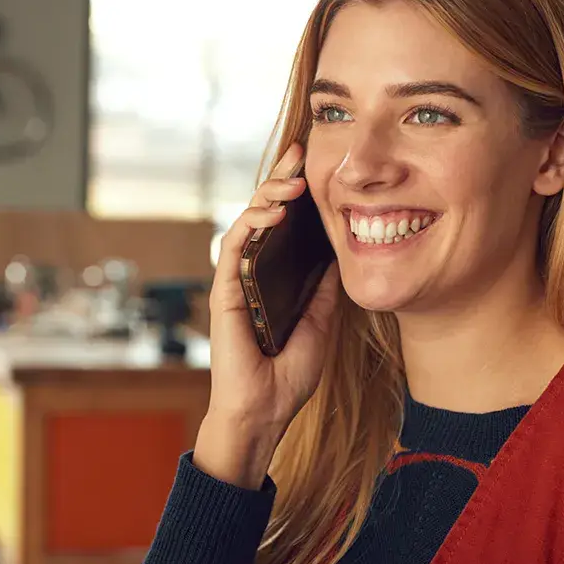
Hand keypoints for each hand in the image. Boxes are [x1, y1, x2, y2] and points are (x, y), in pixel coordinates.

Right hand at [197, 142, 341, 488]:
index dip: (293, 192)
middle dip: (279, 179)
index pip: (282, 224)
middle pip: (262, 213)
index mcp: (274, 276)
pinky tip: (272, 212)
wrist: (266, 411)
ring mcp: (235, 280)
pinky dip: (250, 224)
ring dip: (267, 196)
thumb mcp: (322, 321)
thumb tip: (340, 250)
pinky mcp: (224, 292)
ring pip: (245, 222)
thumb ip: (324, 287)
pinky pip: (233, 248)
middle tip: (299, 152)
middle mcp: (251, 272)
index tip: (311, 163)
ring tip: (292, 182)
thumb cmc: (289, 375)